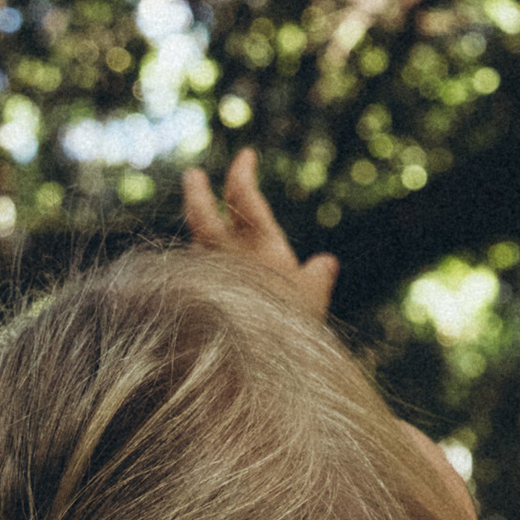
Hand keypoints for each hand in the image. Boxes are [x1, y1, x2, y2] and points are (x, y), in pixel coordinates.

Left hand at [180, 143, 339, 312]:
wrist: (250, 364)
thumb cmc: (289, 328)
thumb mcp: (313, 301)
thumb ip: (318, 278)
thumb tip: (327, 262)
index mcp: (259, 245)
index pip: (244, 196)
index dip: (242, 172)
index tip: (245, 155)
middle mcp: (225, 255)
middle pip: (202, 214)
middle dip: (197, 191)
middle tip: (193, 174)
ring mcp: (206, 278)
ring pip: (194, 244)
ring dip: (196, 229)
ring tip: (198, 223)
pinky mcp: (194, 300)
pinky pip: (192, 274)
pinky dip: (197, 264)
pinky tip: (199, 270)